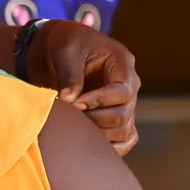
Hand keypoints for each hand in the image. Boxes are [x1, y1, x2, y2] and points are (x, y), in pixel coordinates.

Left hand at [39, 21, 141, 154]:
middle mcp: (130, 86)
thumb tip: (69, 100)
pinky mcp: (117, 117)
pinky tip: (87, 142)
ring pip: (124, 131)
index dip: (99, 101)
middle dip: (95, 119)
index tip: (75, 104)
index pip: (122, 92)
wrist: (60, 47)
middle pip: (123, 115)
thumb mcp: (65, 51)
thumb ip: (69, 74)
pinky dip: (109, 146)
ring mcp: (126, 103)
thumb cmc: (65, 43)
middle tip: (69, 117)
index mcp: (122, 64)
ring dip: (99, 134)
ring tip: (73, 126)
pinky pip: (124, 139)